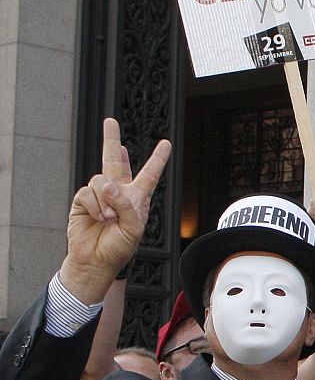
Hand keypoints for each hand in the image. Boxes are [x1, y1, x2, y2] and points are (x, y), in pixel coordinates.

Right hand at [62, 118, 172, 303]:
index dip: (158, 159)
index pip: (149, 174)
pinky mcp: (82, 199)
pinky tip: (96, 217)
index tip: (166, 143)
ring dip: (105, 200)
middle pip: (115, 160)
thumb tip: (108, 184)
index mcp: (137, 198)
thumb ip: (126, 204)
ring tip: (108, 218)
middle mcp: (118, 191)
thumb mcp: (134, 227)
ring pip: (101, 180)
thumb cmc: (120, 246)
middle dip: (110, 139)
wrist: (96, 259)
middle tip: (110, 121)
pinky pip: (87, 191)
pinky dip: (93, 204)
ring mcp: (99, 194)